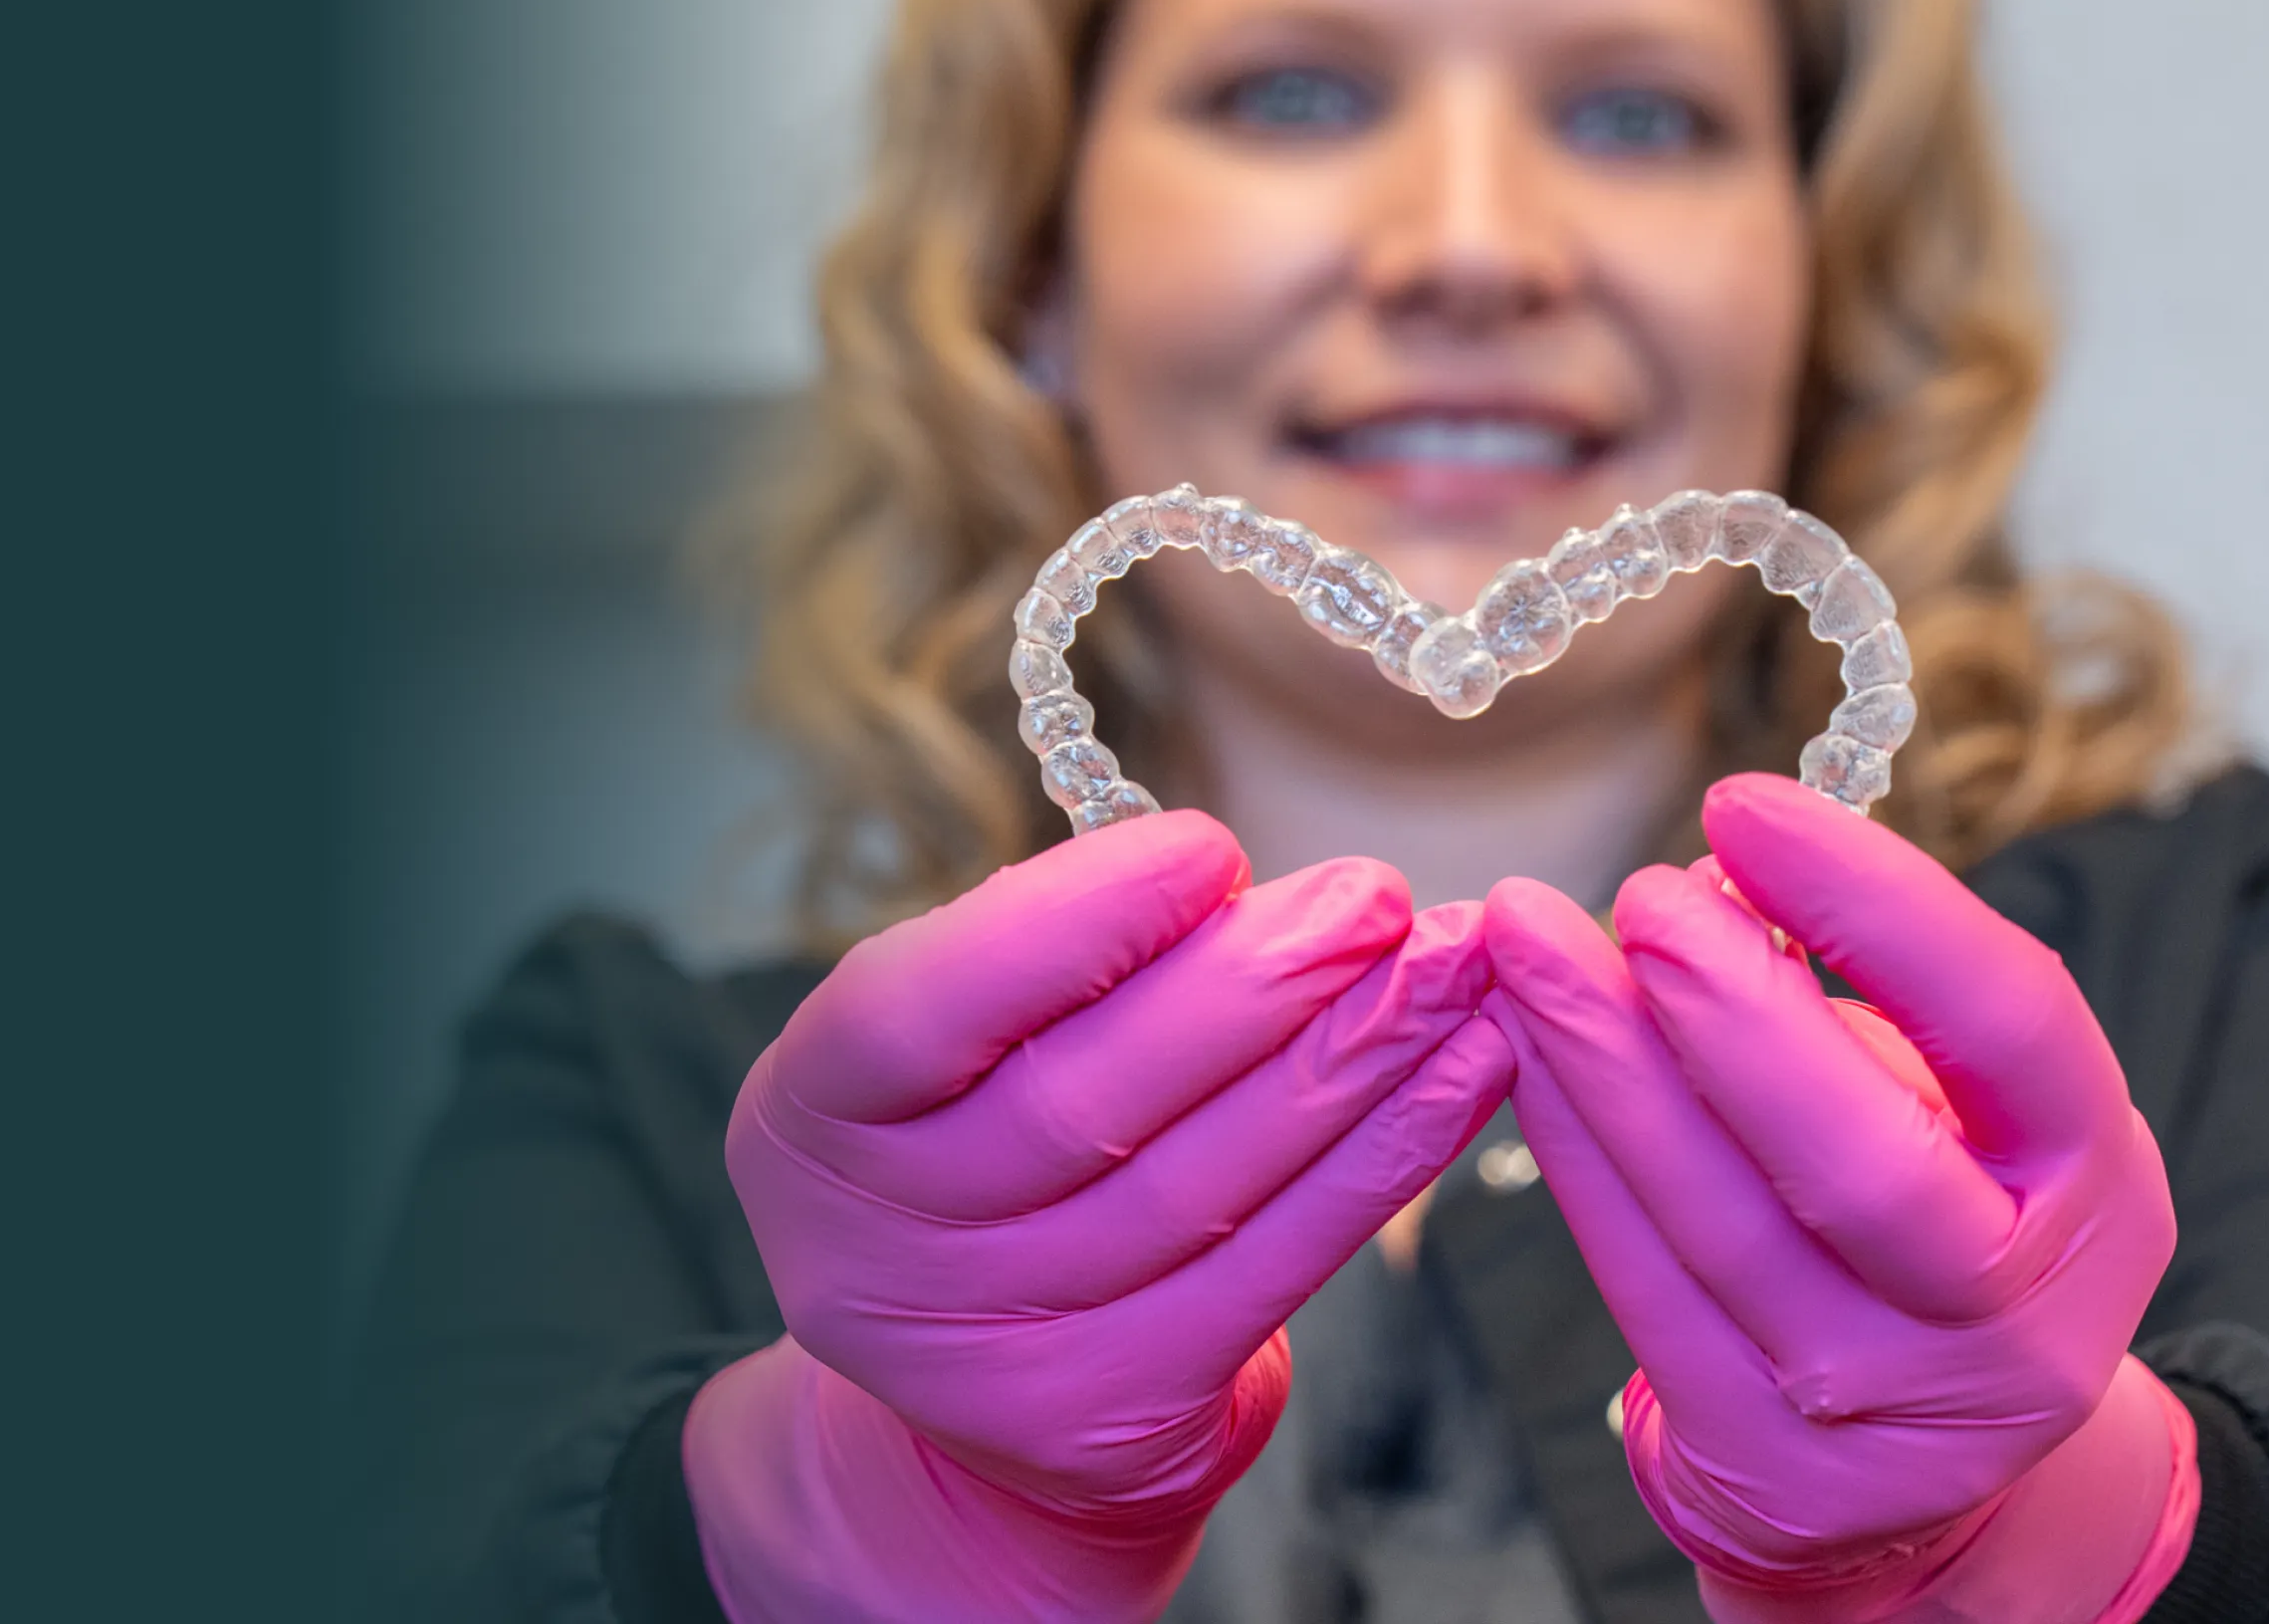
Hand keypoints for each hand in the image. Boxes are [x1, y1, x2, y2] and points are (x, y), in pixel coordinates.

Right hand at [688, 811, 1511, 1623]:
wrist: (981, 1408)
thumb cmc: (993, 1155)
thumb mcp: (965, 1052)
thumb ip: (1054, 968)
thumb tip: (1237, 884)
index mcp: (806, 1114)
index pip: (916, 1008)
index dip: (1066, 926)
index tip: (1209, 847)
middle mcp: (867, 1251)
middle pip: (1080, 1102)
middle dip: (1252, 987)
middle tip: (1379, 897)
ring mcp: (982, 1355)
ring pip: (1196, 1185)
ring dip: (1351, 1063)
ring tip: (1455, 968)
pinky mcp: (1108, 1421)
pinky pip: (1270, 1271)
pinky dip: (1381, 1164)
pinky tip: (1462, 1075)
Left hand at [1483, 774, 2197, 1621]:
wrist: (1925, 1479)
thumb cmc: (1941, 1222)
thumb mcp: (1973, 1113)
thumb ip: (1880, 1002)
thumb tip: (1722, 876)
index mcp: (2093, 1189)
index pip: (2008, 1027)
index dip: (1878, 904)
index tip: (1751, 805)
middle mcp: (2009, 1321)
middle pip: (1862, 1163)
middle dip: (1731, 1012)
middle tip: (1634, 892)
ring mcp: (1879, 1408)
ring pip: (1720, 1223)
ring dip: (1606, 1065)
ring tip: (1528, 943)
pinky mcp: (1756, 1463)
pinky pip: (1642, 1285)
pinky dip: (1576, 1155)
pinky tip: (1526, 1054)